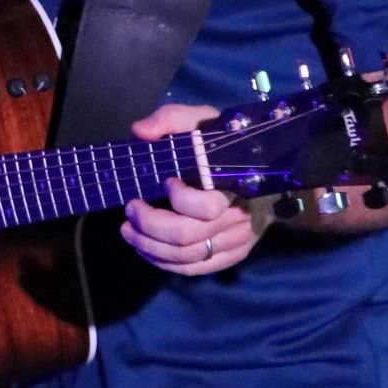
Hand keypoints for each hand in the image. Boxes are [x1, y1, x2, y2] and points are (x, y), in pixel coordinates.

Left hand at [119, 103, 264, 274]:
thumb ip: (170, 119)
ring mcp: (237, 239)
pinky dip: (164, 262)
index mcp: (234, 184)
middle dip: (150, 226)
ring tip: (129, 231)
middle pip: (188, 237)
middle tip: (130, 211)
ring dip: (150, 247)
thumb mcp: (199, 120)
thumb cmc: (221, 143)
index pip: (206, 207)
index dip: (178, 199)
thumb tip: (141, 132)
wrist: (259, 167)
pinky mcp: (232, 255)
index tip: (165, 182)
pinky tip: (147, 249)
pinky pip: (194, 269)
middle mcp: (238, 217)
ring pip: (187, 257)